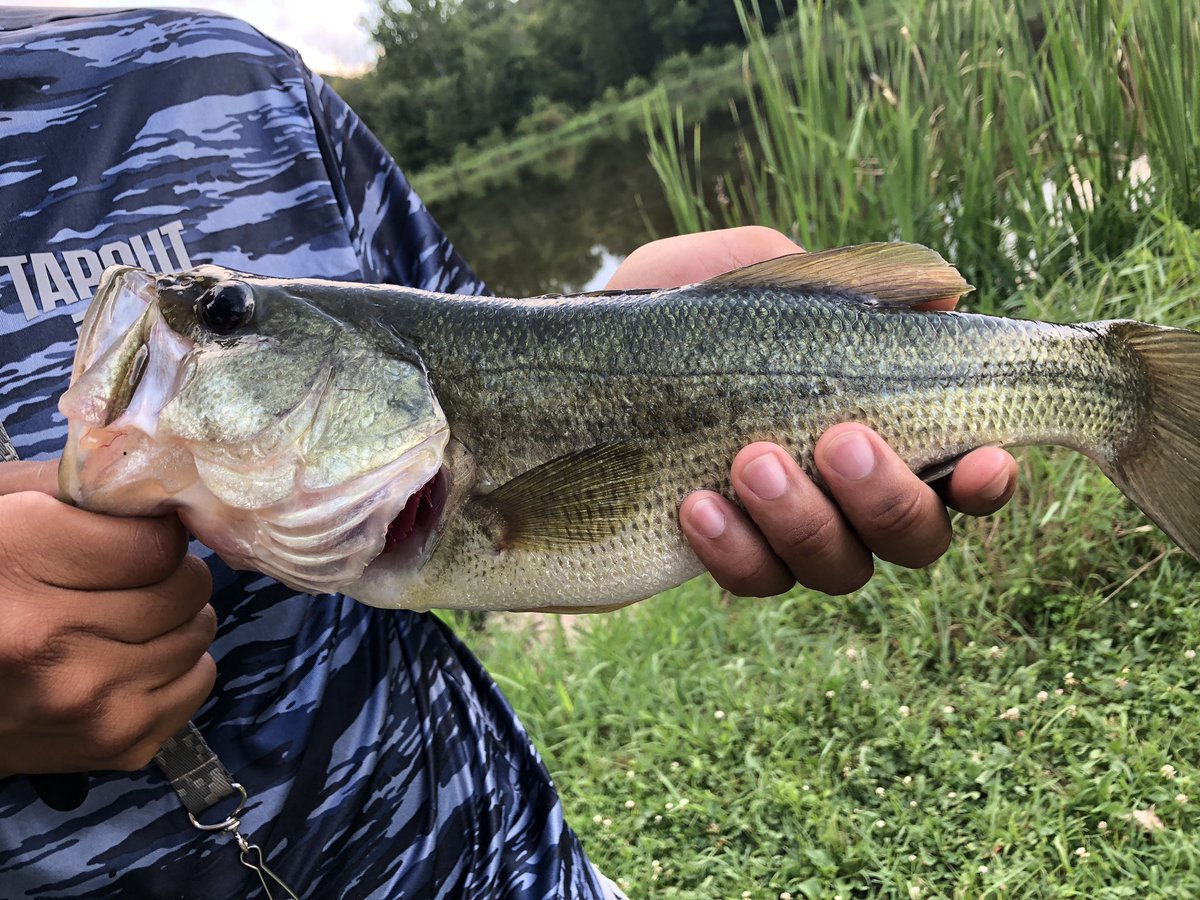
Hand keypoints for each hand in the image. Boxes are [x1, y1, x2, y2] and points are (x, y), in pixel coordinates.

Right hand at [0, 460, 215, 776]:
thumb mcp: (1, 510)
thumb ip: (80, 485)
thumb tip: (166, 481)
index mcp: (15, 561)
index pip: (157, 541)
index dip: (154, 533)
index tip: (134, 538)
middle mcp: (48, 637)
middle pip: (186, 587)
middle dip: (169, 574)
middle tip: (130, 579)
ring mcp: (85, 700)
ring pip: (199, 634)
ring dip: (174, 620)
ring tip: (125, 619)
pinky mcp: (114, 743)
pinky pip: (198, 681)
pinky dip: (178, 666)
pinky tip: (130, 660)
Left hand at [608, 227, 1017, 596]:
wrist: (550, 379)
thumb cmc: (665, 319)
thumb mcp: (741, 275)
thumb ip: (839, 279)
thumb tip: (946, 291)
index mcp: (870, 424)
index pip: (958, 470)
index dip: (988, 481)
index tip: (987, 459)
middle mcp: (842, 494)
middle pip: (914, 537)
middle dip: (888, 497)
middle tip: (836, 438)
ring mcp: (783, 535)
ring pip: (840, 569)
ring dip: (806, 519)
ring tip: (749, 461)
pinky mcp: (725, 561)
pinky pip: (756, 581)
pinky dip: (737, 551)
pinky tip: (695, 505)